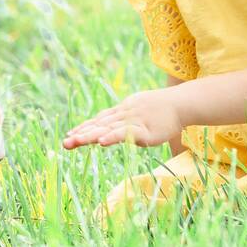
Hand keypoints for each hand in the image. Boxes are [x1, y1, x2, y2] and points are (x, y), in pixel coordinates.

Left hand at [63, 88, 184, 149]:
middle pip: (99, 125)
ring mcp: (133, 121)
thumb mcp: (140, 112)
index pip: (99, 120)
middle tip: (65, 143)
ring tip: (74, 142)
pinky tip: (102, 142)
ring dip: (90, 136)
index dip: (84, 127)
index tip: (69, 135)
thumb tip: (116, 128)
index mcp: (122, 111)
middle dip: (81, 134)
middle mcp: (124, 115)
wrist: (182, 104)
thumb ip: (126, 121)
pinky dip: (113, 137)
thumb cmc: (163, 109)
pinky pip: (126, 134)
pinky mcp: (144, 130)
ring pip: (108, 129)